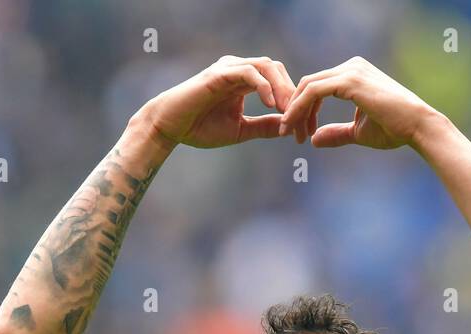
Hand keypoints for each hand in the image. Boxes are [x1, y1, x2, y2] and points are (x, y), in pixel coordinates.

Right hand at [140, 55, 295, 149]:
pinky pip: (249, 71)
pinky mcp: (219, 73)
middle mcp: (239, 69)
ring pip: (266, 66)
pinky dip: (264, 86)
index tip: (301, 125)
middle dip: (291, 94)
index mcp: (245, 81)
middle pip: (277, 70)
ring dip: (282, 89)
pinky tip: (271, 104)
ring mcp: (229, 68)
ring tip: (288, 111)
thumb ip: (264, 127)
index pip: (278, 81)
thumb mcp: (241, 130)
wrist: (170, 127)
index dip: (292, 101)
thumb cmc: (200, 128)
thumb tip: (289, 128)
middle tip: (300, 118)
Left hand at [277, 57, 437, 149]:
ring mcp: (350, 71)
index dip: (303, 111)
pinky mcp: (349, 81)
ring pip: (307, 87)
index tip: (299, 134)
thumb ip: (337, 133)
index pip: (317, 88)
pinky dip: (299, 108)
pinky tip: (294, 125)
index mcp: (353, 74)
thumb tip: (314, 140)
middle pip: (308, 85)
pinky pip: (313, 92)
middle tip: (289, 135)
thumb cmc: (394, 129)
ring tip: (291, 134)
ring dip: (294, 111)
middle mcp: (351, 67)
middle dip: (294, 110)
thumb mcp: (358, 132)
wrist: (417, 126)